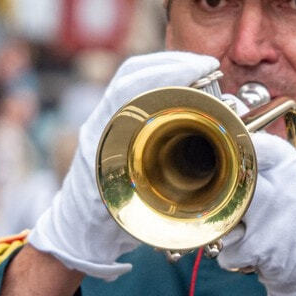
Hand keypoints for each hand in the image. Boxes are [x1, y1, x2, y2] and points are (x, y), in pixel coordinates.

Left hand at [29, 51, 220, 279]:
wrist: (80, 232)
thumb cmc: (105, 224)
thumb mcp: (135, 205)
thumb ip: (168, 190)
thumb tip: (215, 171)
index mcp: (100, 139)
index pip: (128, 86)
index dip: (167, 71)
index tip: (202, 67)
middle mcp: (100, 124)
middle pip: (133, 73)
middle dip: (173, 62)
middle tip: (208, 67)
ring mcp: (105, 122)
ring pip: (135, 78)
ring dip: (169, 69)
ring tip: (202, 73)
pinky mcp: (114, 124)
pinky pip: (138, 90)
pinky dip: (165, 82)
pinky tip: (188, 89)